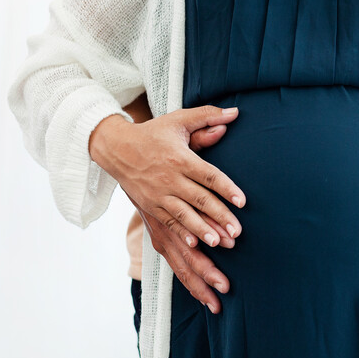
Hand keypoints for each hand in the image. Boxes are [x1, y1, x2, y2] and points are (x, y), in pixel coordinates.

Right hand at [89, 105, 245, 247]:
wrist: (116, 147)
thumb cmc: (153, 133)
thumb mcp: (178, 119)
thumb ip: (207, 116)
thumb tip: (234, 113)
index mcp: (180, 158)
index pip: (208, 175)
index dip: (226, 188)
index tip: (242, 202)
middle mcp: (170, 178)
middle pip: (199, 199)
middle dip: (219, 216)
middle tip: (237, 232)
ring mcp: (158, 194)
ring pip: (184, 215)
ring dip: (202, 230)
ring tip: (219, 243)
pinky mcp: (150, 206)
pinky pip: (168, 222)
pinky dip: (181, 233)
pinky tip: (194, 244)